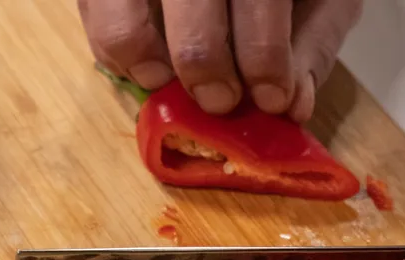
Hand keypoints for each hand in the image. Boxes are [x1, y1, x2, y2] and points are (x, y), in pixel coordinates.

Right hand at [78, 0, 361, 120]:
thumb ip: (312, 43)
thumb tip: (293, 105)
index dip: (264, 54)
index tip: (271, 98)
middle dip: (205, 62)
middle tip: (219, 101)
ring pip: (120, 9)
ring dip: (143, 57)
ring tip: (166, 81)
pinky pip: (93, 8)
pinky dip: (114, 47)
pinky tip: (148, 64)